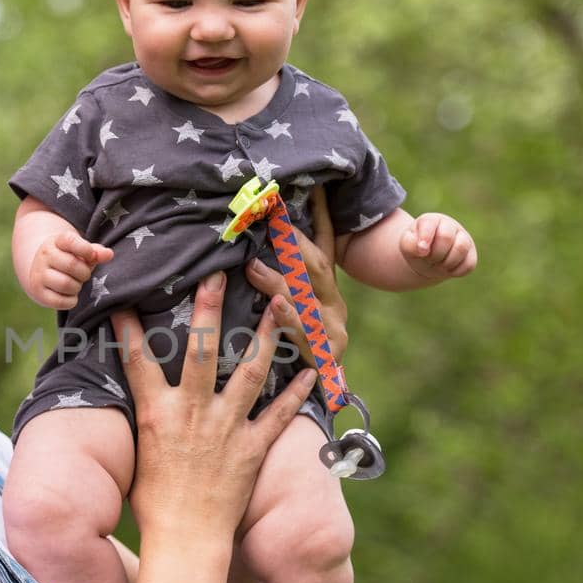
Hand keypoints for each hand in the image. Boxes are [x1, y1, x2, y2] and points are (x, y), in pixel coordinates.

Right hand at [28, 227, 112, 308]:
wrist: (41, 271)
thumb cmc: (68, 260)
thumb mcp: (81, 252)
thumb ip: (96, 252)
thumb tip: (109, 254)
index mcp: (57, 241)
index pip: (70, 241)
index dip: (86, 249)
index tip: (91, 256)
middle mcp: (45, 255)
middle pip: (72, 265)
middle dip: (84, 273)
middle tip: (83, 275)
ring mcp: (39, 274)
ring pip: (65, 284)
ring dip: (77, 287)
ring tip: (75, 284)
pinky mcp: (38, 292)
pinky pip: (59, 301)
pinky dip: (70, 301)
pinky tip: (70, 295)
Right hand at [111, 275, 315, 540]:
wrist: (185, 540)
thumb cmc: (153, 504)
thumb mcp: (137, 455)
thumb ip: (141, 421)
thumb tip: (133, 399)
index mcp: (157, 413)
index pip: (138, 361)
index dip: (128, 328)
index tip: (125, 300)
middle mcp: (192, 413)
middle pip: (201, 350)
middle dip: (209, 308)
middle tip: (217, 275)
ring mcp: (225, 428)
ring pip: (249, 371)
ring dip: (265, 335)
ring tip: (279, 304)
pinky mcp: (252, 448)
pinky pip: (279, 414)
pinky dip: (297, 392)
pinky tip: (312, 370)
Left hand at [245, 184, 348, 364]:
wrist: (321, 398)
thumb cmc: (294, 346)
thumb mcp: (290, 309)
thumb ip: (279, 280)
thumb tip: (249, 246)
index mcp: (326, 289)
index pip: (325, 244)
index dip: (320, 215)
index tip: (312, 185)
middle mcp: (333, 304)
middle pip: (317, 265)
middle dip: (292, 242)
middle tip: (267, 220)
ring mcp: (333, 329)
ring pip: (307, 299)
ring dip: (278, 280)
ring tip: (252, 266)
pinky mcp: (326, 354)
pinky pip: (305, 334)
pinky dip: (289, 319)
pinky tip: (275, 306)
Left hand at [399, 212, 476, 280]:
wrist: (426, 260)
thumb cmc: (416, 249)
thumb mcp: (406, 245)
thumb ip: (409, 244)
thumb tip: (423, 249)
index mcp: (432, 220)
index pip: (430, 224)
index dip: (425, 239)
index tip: (421, 251)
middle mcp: (450, 226)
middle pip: (446, 237)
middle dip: (435, 254)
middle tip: (429, 258)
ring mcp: (464, 239)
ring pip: (461, 248)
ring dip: (446, 263)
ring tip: (438, 264)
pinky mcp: (471, 255)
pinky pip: (468, 265)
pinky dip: (455, 272)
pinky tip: (448, 269)